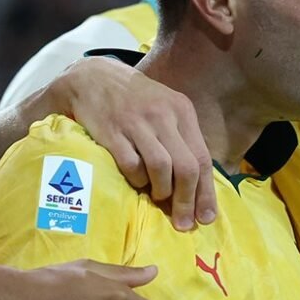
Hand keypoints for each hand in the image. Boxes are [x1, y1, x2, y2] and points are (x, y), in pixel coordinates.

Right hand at [51, 56, 215, 230]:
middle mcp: (164, 115)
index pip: (203, 158)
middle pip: (186, 167)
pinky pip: (132, 166)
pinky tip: (137, 182)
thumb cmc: (134, 100)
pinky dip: (137, 180)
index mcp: (182, 111)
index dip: (206, 192)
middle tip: (183, 222)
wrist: (91, 77)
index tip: (207, 217)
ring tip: (158, 198)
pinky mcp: (112, 132)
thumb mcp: (165, 109)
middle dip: (188, 201)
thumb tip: (198, 185)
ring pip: (162, 168)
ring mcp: (137, 123)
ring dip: (162, 191)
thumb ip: (182, 140)